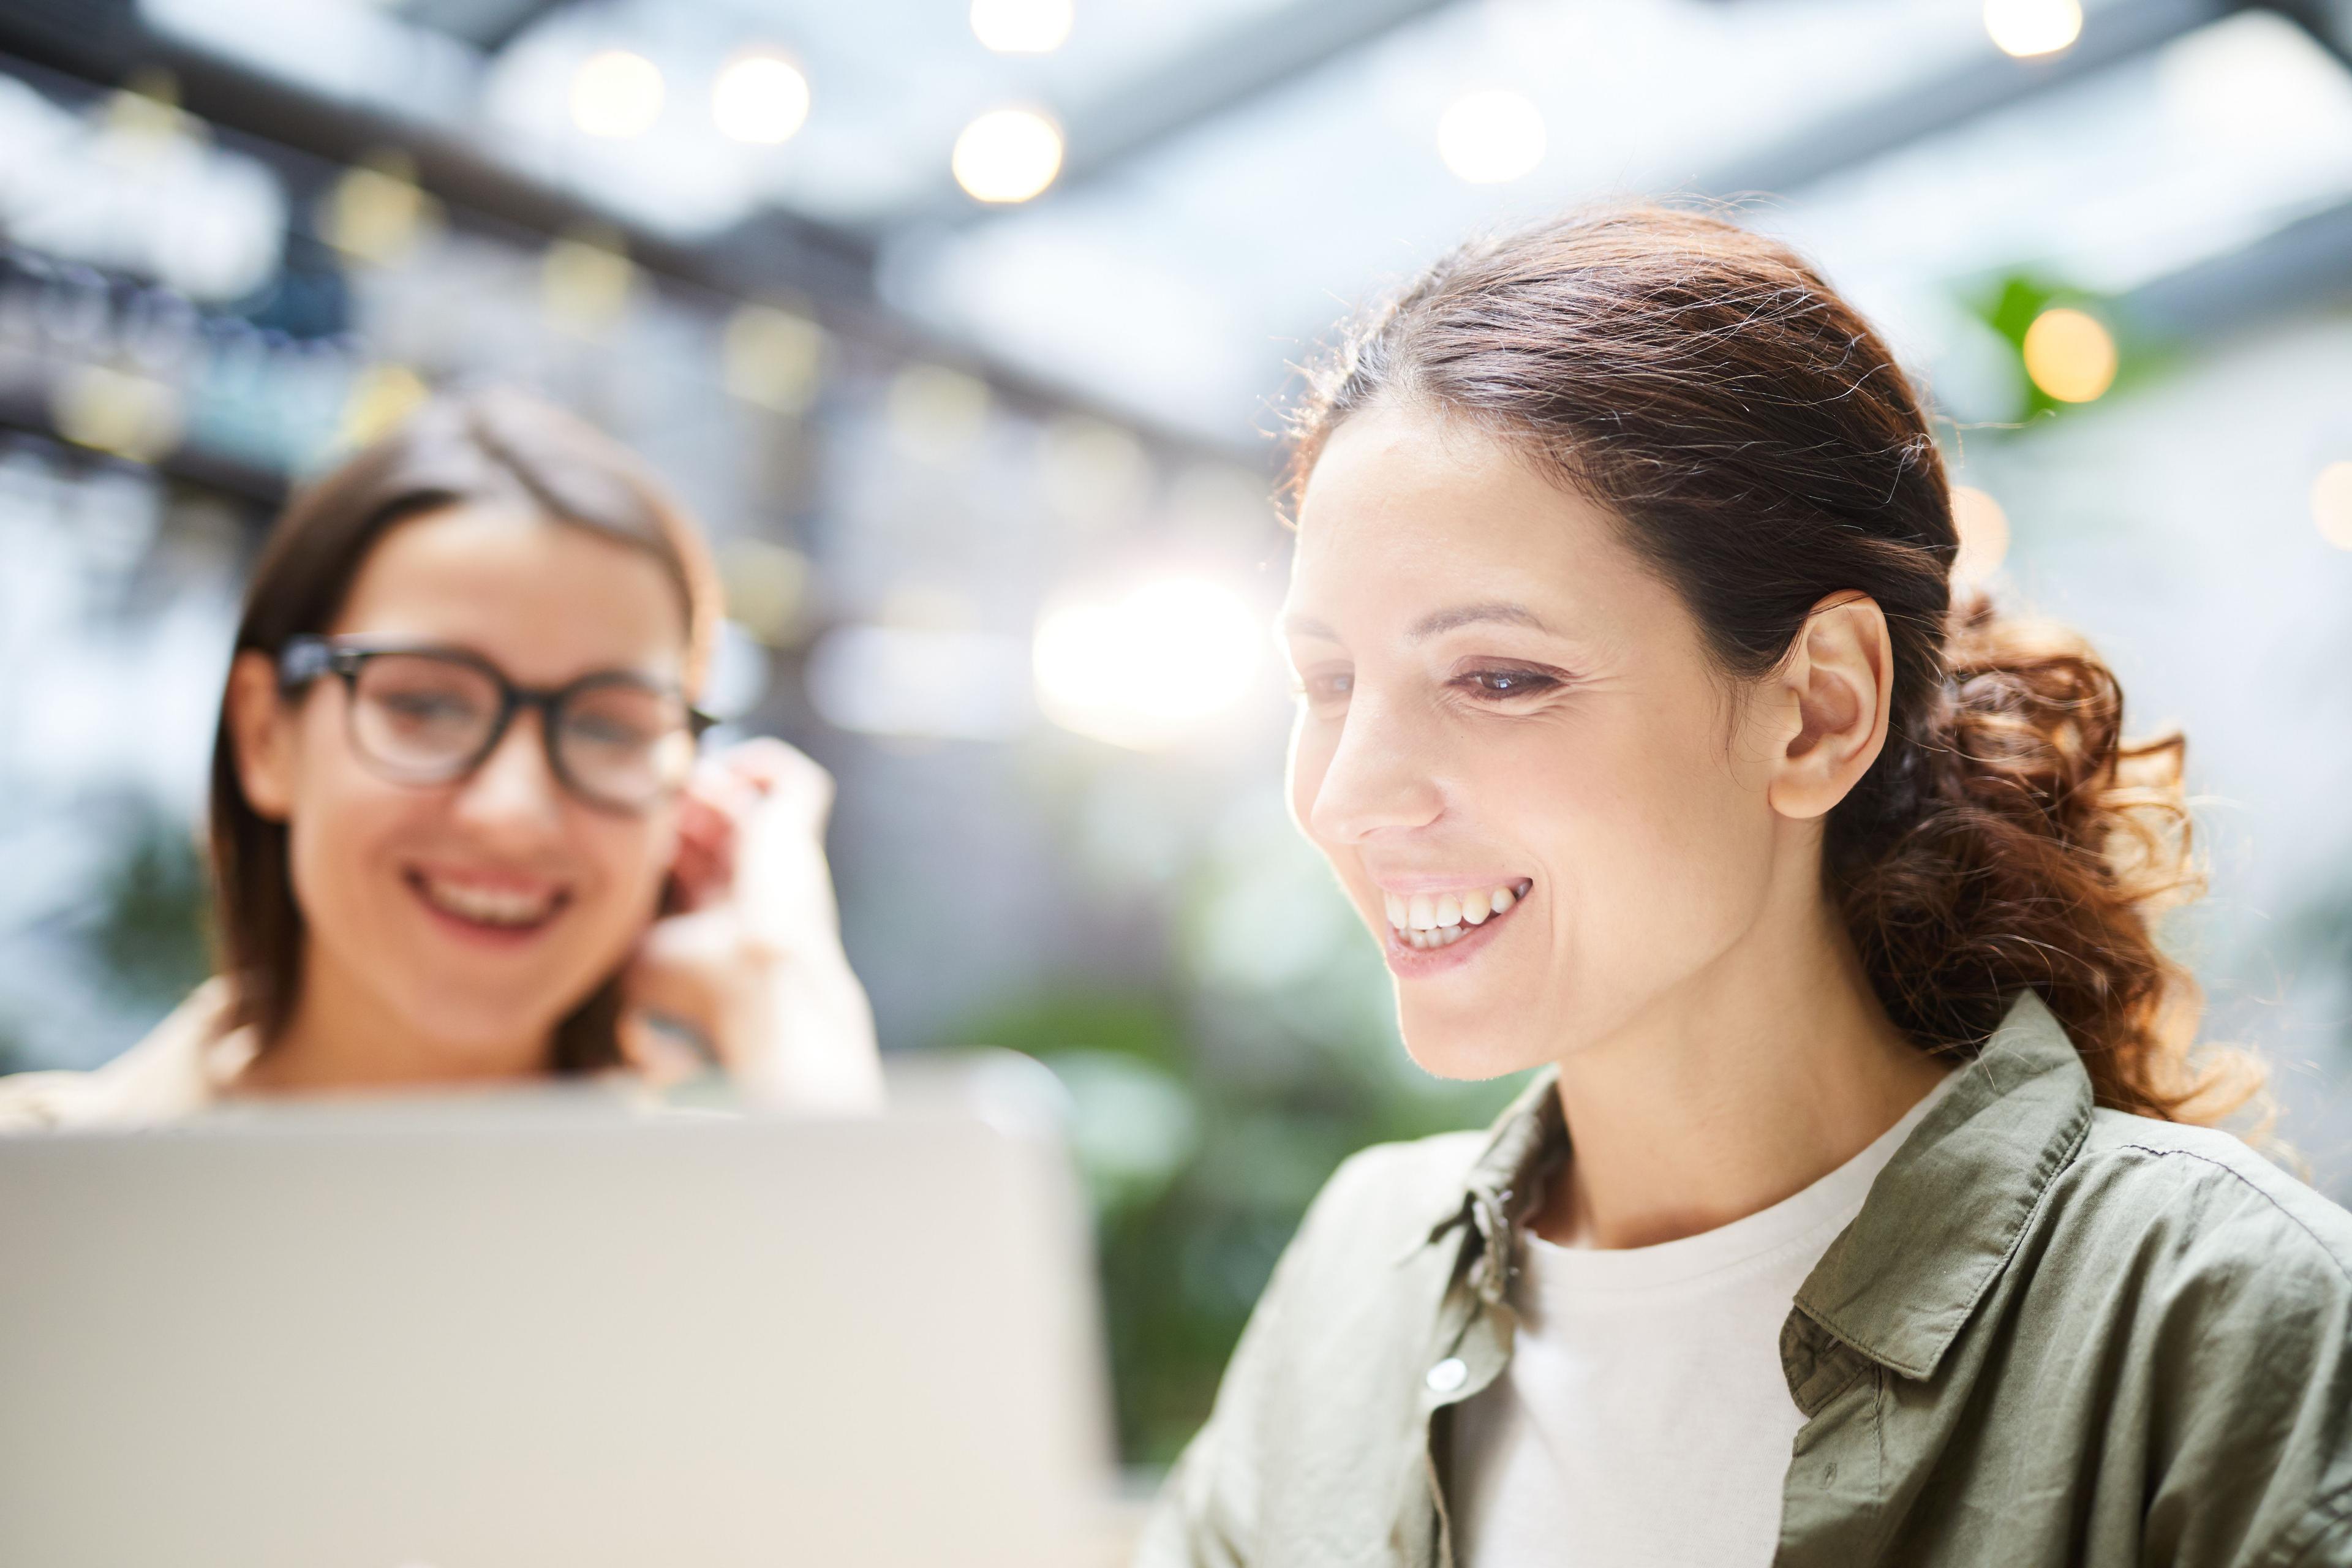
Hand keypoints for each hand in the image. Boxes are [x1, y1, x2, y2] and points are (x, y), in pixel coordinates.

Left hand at [620, 738, 882, 1110]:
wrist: (754, 987)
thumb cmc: (699, 982)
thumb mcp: (637, 950)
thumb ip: (618, 920)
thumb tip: (588, 898)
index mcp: (719, 909)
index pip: (688, 855)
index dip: (658, 833)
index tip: (628, 823)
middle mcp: (753, 879)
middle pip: (712, 821)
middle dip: (677, 804)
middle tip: (648, 796)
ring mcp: (780, 854)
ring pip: (746, 797)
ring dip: (708, 783)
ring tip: (682, 786)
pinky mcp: (799, 830)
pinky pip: (794, 780)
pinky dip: (760, 764)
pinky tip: (723, 773)